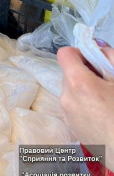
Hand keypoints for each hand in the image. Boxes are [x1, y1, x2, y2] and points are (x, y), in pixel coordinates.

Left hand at [57, 46, 113, 170]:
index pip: (65, 53)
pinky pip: (73, 106)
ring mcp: (67, 115)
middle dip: (85, 72)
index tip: (95, 62)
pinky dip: (84, 104)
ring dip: (84, 88)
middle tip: (106, 82)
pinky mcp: (72, 128)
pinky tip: (103, 114)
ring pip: (71, 90)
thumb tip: (97, 46)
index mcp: (78, 83)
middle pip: (68, 72)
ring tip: (106, 100)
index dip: (80, 53)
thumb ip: (109, 57)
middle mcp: (66, 97)